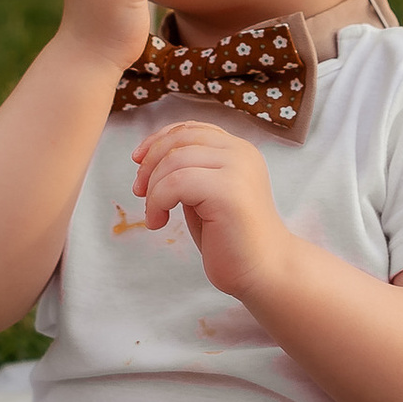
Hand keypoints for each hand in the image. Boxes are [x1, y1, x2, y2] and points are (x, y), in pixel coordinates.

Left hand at [133, 122, 286, 302]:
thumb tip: (150, 155)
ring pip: (174, 160)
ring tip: (155, 215)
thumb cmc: (231, 239)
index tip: (138, 162)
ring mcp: (238, 169)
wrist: (264, 273)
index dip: (158, 140)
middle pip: (180, 139)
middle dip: (150, 162)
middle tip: (139, 191)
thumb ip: (189, 170)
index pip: (191, 128)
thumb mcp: (205, 194)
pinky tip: (158, 223)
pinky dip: (157, 202)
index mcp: (239, 150)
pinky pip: (176, 183)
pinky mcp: (228, 191)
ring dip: (153, 189)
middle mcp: (241, 153)